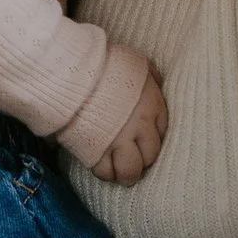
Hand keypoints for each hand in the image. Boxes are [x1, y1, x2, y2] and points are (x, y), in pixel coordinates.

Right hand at [91, 62, 166, 186]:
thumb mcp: (136, 63)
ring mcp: (118, 141)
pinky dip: (104, 173)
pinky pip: (104, 172)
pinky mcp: (96, 151)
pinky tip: (101, 166)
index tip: (144, 141)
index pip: (161, 133)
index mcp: (152, 105)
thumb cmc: (105, 63)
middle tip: (132, 160)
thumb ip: (148, 75)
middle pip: (149, 157)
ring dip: (125, 174)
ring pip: (129, 171)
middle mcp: (139, 128)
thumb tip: (154, 79)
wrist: (75, 71)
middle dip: (142, 161)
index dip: (152, 140)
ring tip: (119, 172)